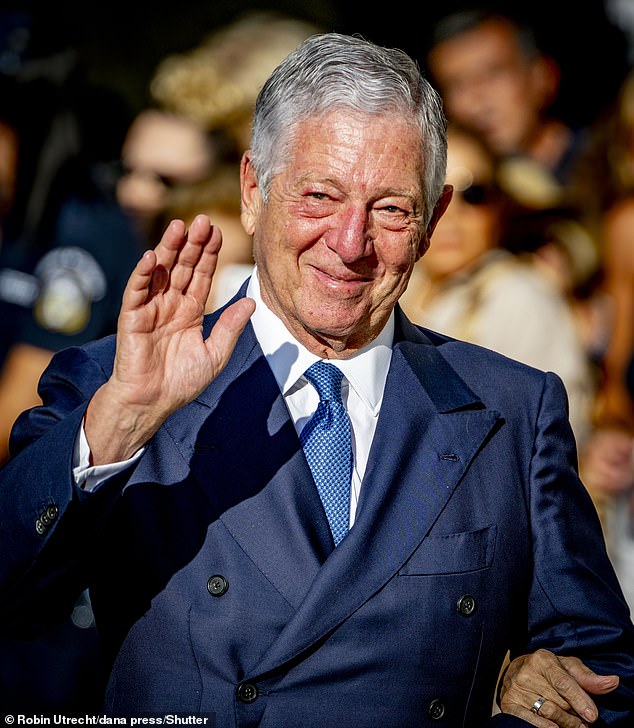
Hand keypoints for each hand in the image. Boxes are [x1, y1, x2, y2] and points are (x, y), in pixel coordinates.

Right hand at [85, 215, 254, 463]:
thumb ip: (230, 327)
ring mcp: (150, 308)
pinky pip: (136, 291)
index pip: (201, 276)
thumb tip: (252, 301)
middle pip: (182, 267)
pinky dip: (143, 274)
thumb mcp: (215, 354)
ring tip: (179, 226)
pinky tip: (152, 256)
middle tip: (202, 219)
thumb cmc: (182, 382)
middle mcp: (170, 304)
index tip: (218, 232)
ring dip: (168, 249)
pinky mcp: (131, 317)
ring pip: (160, 272)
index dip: (209, 254)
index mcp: (191, 311)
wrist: (153, 402)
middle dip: (192, 244)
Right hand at [499, 649, 618, 726]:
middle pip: (558, 702)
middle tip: (582, 720)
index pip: (563, 683)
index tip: (592, 716)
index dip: (579, 700)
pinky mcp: (508, 703)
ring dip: (565, 723)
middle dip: (574, 715)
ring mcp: (515, 689)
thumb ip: (588, 677)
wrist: (515, 671)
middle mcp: (526, 672)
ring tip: (572, 724)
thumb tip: (612, 682)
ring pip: (548, 714)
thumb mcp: (567, 667)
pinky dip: (544, 727)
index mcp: (542, 659)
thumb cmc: (546, 670)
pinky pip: (530, 721)